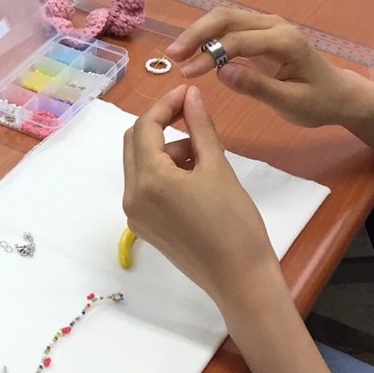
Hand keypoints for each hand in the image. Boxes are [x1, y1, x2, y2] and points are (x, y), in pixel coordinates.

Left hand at [122, 84, 283, 314]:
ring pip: (140, 164)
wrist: (241, 279)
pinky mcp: (144, 227)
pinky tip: (194, 176)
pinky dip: (164, 171)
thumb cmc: (235, 224)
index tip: (189, 93)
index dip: (166, 104)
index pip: (146, 127)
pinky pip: (145, 186)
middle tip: (192, 114)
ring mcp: (135, 214)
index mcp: (149, 180)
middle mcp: (132, 196)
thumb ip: (200, 127)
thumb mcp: (218, 168)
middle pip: (135, 142)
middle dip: (161, 124)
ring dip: (165, 149)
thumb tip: (192, 95)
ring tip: (203, 155)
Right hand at [165, 9, 357, 128]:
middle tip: (172, 55)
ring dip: (199, 34)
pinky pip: (229, 28)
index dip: (210, 54)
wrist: (339, 95)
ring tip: (177, 55)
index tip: (188, 73)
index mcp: (285, 41)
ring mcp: (266, 26)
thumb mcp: (290, 103)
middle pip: (227, 18)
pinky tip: (193, 54)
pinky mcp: (259, 34)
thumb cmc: (318, 102)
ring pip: (225, 19)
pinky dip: (208, 37)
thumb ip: (256, 86)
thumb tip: (221, 71)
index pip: (239, 40)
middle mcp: (274, 25)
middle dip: (197, 34)